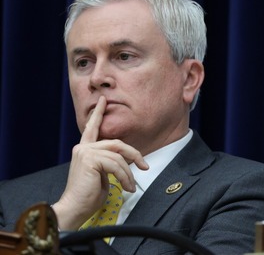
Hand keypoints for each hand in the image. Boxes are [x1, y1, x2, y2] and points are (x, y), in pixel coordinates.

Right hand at [51, 96, 148, 229]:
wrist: (75, 208)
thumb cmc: (88, 196)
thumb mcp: (102, 175)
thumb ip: (109, 163)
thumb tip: (125, 161)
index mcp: (84, 150)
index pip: (92, 128)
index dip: (99, 113)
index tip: (103, 100)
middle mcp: (83, 148)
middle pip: (117, 143)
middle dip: (134, 154)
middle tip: (144, 167)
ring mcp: (85, 152)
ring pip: (119, 157)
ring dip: (128, 174)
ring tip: (130, 187)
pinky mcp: (90, 159)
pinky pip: (116, 164)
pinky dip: (125, 177)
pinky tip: (126, 188)